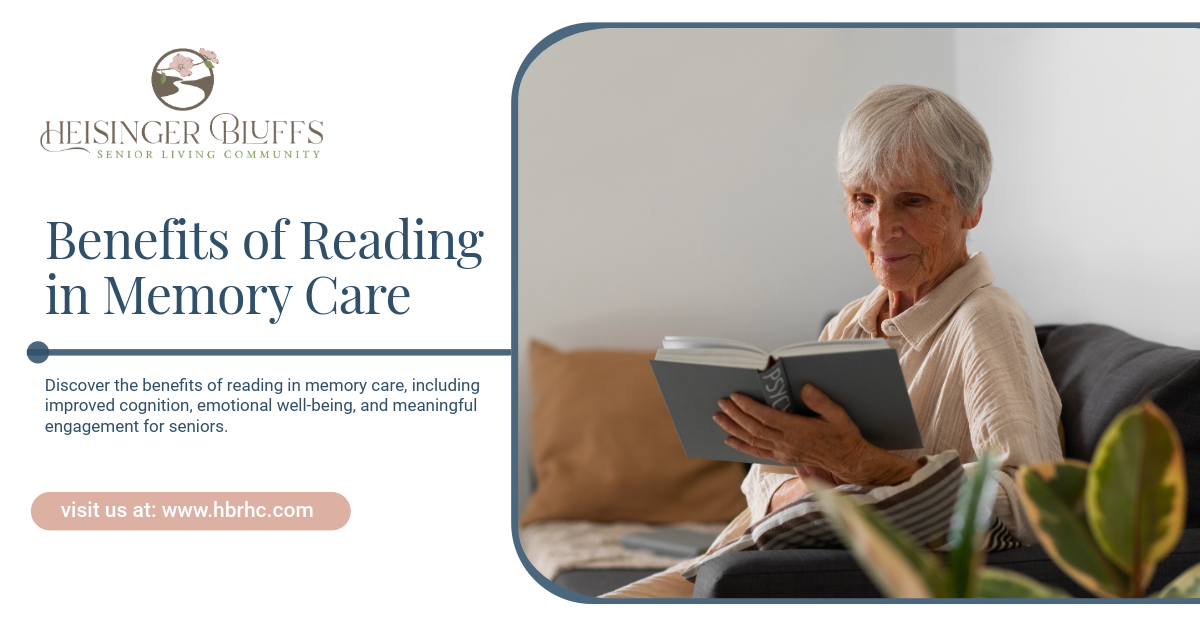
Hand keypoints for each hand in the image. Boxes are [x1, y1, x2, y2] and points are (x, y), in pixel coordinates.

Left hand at [714, 384, 920, 486]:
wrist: (849, 461)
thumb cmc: (844, 435)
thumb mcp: (838, 414)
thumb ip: (820, 401)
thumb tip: (804, 387)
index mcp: (798, 430)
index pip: (766, 417)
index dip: (748, 407)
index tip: (735, 396)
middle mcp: (787, 443)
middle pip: (754, 428)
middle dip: (735, 415)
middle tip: (721, 402)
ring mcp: (784, 452)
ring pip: (752, 441)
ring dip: (733, 429)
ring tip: (719, 417)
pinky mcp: (784, 458)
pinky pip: (758, 453)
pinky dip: (742, 446)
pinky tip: (729, 440)